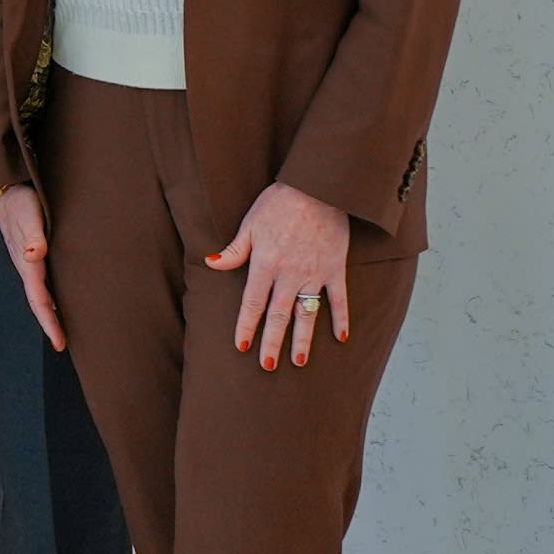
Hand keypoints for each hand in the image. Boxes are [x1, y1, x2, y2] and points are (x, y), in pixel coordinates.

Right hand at [0, 184, 66, 351]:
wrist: (6, 188)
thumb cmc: (21, 201)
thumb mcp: (28, 214)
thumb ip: (32, 235)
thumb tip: (33, 255)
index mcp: (27, 262)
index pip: (39, 299)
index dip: (49, 321)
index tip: (60, 342)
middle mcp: (27, 266)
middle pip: (38, 302)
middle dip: (50, 324)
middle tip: (63, 344)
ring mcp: (28, 262)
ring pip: (40, 294)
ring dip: (50, 313)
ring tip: (64, 329)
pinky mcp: (33, 254)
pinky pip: (43, 282)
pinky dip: (51, 296)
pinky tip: (60, 300)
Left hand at [209, 181, 351, 370]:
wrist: (318, 188)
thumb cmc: (278, 203)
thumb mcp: (249, 224)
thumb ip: (234, 250)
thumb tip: (212, 264)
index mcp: (265, 264)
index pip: (252, 303)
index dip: (246, 326)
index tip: (242, 346)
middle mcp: (289, 274)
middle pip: (278, 315)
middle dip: (272, 342)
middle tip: (267, 365)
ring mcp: (315, 274)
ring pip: (307, 314)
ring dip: (303, 339)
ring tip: (298, 361)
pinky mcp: (335, 269)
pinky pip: (339, 299)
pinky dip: (341, 318)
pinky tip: (341, 338)